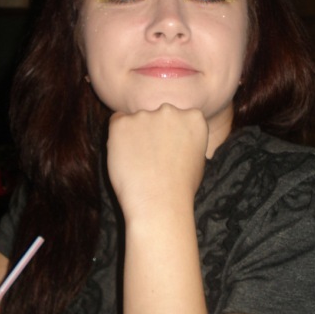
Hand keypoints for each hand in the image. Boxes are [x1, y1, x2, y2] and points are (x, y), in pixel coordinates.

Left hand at [107, 104, 207, 221]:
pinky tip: (125, 158)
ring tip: (138, 162)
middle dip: (153, 130)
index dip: (171, 134)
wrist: (159, 203)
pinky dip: (118, 138)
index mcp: (193, 118)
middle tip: (151, 157)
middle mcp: (170, 110)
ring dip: (134, 135)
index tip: (168, 150)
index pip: (179, 116)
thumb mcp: (198, 158)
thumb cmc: (181, 188)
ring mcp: (145, 115)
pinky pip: (116, 123)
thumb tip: (176, 136)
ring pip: (135, 120)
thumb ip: (187, 139)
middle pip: (157, 115)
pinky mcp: (122, 123)